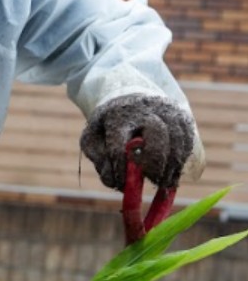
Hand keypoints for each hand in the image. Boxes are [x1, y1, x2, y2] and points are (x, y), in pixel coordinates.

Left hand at [80, 93, 195, 190]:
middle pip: (157, 134)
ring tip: (164, 184)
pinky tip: (173, 174)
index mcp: (116, 115)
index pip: (119, 145)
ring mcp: (166, 110)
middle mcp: (144, 108)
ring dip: (172, 165)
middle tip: (153, 181)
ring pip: (176, 138)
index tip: (122, 184)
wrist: (127, 96)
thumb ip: (101, 162)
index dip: (121, 168)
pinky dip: (181, 159)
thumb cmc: (108, 125)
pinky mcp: (181, 116)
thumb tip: (119, 184)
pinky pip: (187, 141)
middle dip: (156, 162)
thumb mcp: (93, 140)